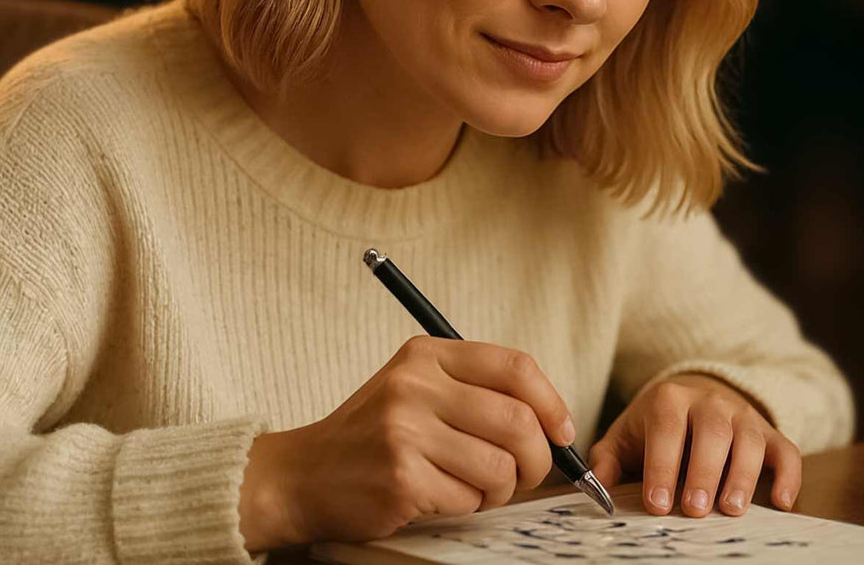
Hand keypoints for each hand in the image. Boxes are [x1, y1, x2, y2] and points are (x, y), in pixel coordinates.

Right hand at [236, 336, 574, 549]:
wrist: (303, 475)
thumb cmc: (372, 436)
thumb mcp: (415, 389)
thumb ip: (476, 392)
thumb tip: (554, 423)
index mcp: (425, 356)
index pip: (516, 367)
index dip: (552, 403)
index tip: (561, 432)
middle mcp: (415, 386)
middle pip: (518, 422)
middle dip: (538, 459)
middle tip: (527, 474)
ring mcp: (405, 432)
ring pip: (500, 468)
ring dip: (500, 490)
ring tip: (476, 489)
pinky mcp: (401, 478)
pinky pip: (469, 499)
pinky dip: (467, 507)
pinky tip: (441, 498)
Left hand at [588, 373, 800, 517]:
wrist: (696, 394)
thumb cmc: (656, 426)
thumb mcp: (626, 436)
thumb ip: (608, 461)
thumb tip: (596, 488)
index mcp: (670, 399)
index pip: (667, 429)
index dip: (662, 466)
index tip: (658, 504)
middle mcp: (711, 402)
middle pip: (713, 433)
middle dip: (704, 473)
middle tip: (695, 510)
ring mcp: (744, 416)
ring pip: (750, 441)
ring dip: (743, 476)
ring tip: (731, 509)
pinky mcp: (770, 433)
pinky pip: (787, 451)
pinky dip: (790, 477)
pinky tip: (782, 503)